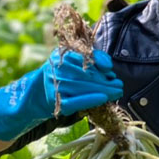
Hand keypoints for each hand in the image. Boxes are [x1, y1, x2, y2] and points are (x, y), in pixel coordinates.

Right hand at [0, 49, 123, 141]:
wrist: (37, 92)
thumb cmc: (63, 75)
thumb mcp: (73, 62)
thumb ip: (92, 60)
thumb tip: (108, 67)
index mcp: (61, 56)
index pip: (84, 58)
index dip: (99, 63)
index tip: (110, 69)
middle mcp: (56, 69)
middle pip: (87, 75)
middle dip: (106, 81)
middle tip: (120, 85)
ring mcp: (55, 86)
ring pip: (83, 88)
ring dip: (104, 90)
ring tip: (117, 92)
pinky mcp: (56, 102)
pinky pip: (76, 101)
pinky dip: (91, 99)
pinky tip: (104, 98)